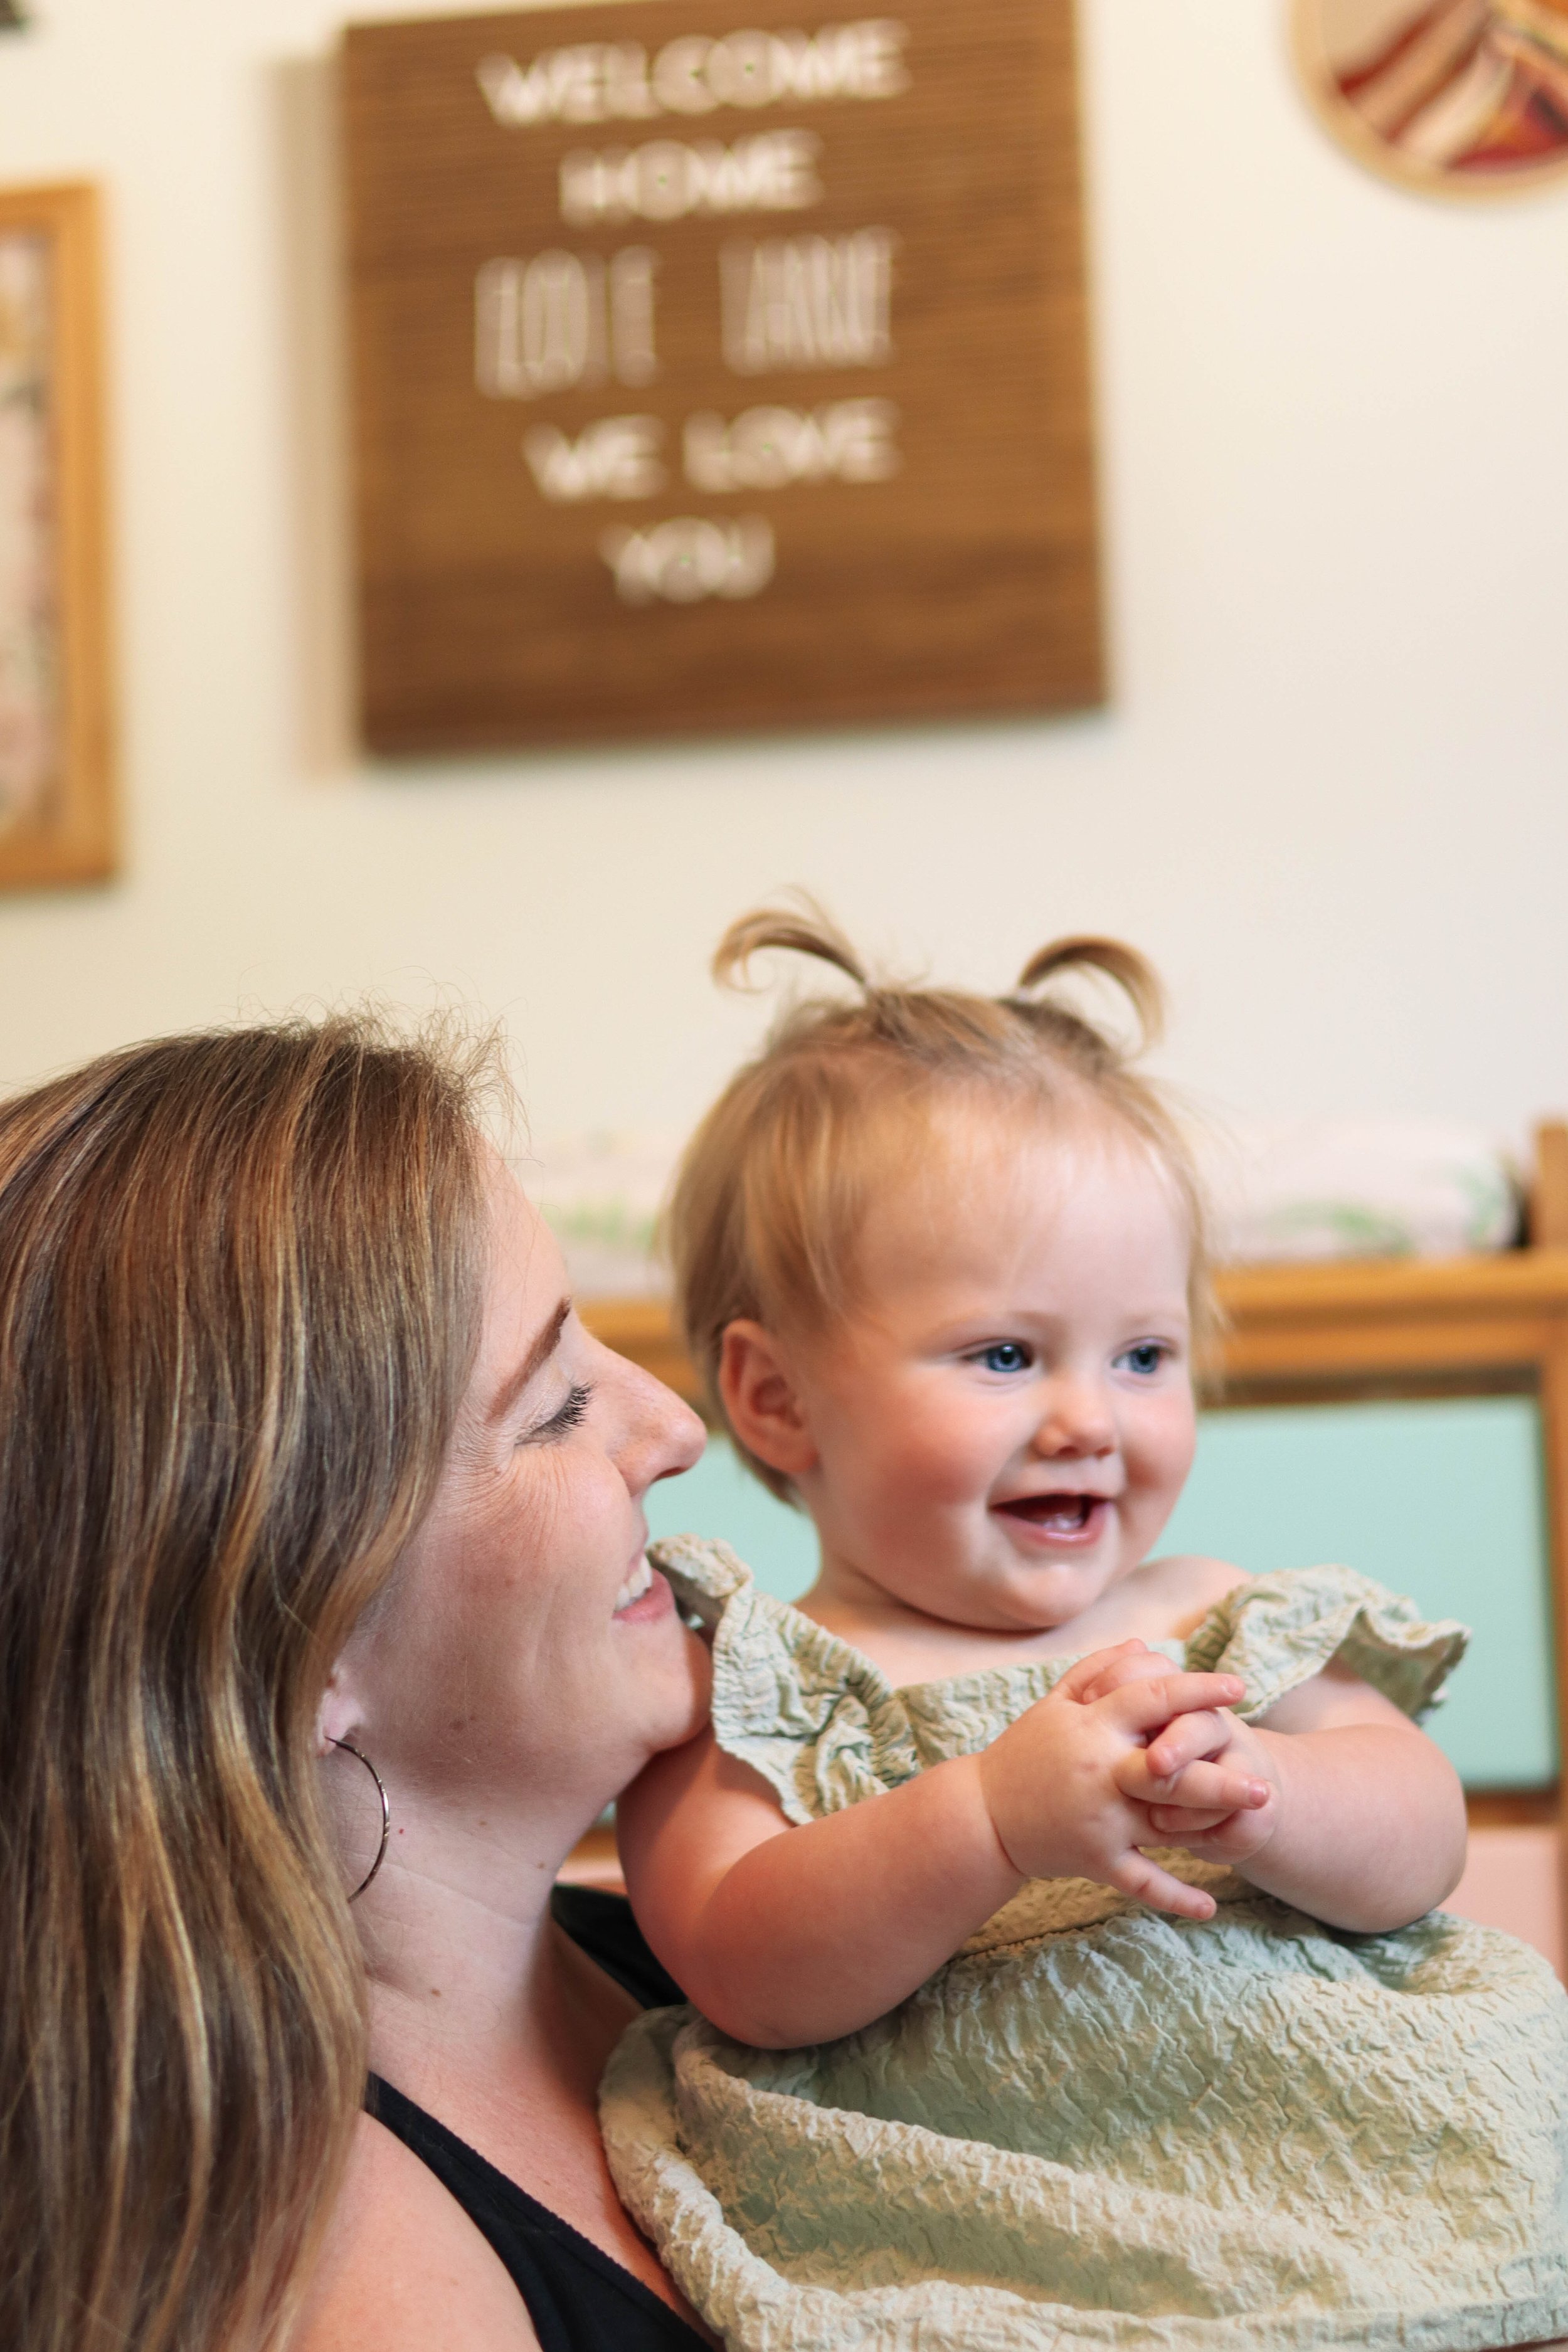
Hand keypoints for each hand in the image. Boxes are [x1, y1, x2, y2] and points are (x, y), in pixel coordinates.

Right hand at [977, 1644, 1267, 1919]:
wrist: (982, 1816)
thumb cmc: (1025, 1754)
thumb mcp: (1054, 1706)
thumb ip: (1098, 1673)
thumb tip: (1145, 1648)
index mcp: (1090, 1727)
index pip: (1151, 1698)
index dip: (1195, 1688)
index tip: (1237, 1686)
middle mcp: (1099, 1771)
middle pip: (1169, 1767)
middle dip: (1219, 1774)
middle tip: (1264, 1779)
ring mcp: (1100, 1819)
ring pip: (1165, 1825)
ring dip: (1214, 1824)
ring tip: (1259, 1819)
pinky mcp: (1095, 1859)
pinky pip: (1140, 1880)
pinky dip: (1175, 1896)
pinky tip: (1210, 1906)